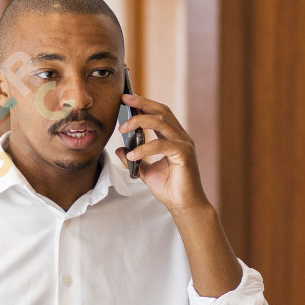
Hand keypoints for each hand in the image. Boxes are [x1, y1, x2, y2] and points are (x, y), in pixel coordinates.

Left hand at [116, 92, 208, 211]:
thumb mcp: (145, 171)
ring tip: (122, 128)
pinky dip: (144, 148)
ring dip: (139, 121)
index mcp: (173, 138)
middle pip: (161, 111)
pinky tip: (132, 155)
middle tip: (124, 99)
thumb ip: (134, 159)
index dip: (143, 104)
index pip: (159, 113)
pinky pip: (161, 145)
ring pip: (161, 122)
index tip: (126, 99)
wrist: (183, 205)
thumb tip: (120, 149)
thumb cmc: (169, 188)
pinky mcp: (184, 154)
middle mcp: (181, 137)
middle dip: (142, 103)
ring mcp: (184, 144)